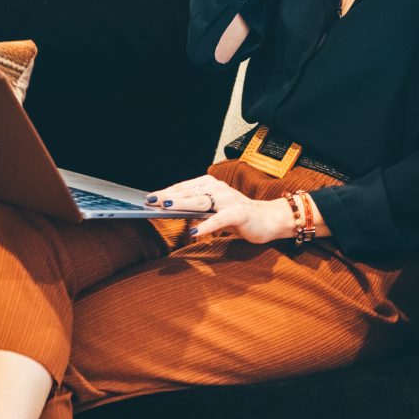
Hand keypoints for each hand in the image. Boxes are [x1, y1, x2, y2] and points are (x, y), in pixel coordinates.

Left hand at [146, 175, 290, 242]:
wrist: (269, 219)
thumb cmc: (239, 215)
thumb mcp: (215, 210)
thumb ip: (197, 209)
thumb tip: (172, 210)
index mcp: (212, 186)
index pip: (184, 187)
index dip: (167, 191)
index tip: (150, 197)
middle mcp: (219, 189)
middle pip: (189, 192)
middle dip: (168, 196)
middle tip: (151, 200)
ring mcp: (229, 200)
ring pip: (201, 202)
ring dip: (182, 204)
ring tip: (165, 206)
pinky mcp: (239, 214)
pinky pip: (219, 220)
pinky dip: (206, 226)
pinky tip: (193, 232)